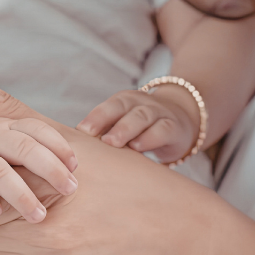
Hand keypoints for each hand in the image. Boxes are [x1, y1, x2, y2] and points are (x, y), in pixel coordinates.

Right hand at [0, 114, 77, 223]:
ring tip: (39, 215)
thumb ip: (38, 154)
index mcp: (7, 126)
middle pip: (23, 146)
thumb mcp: (9, 149)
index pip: (37, 130)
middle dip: (50, 169)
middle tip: (71, 190)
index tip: (77, 168)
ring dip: (21, 193)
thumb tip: (81, 170)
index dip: (59, 147)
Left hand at [77, 87, 199, 162]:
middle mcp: (140, 103)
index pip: (107, 107)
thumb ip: (104, 134)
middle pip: (122, 108)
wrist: (181, 122)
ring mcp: (158, 113)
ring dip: (126, 129)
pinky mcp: (174, 127)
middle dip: (107, 121)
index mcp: (123, 102)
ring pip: (142, 117)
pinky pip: (163, 129)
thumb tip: (74, 151)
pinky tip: (138, 147)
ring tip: (113, 143)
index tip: (81, 132)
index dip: (95, 117)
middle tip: (96, 138)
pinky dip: (150, 137)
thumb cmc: (141, 130)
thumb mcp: (122, 128)